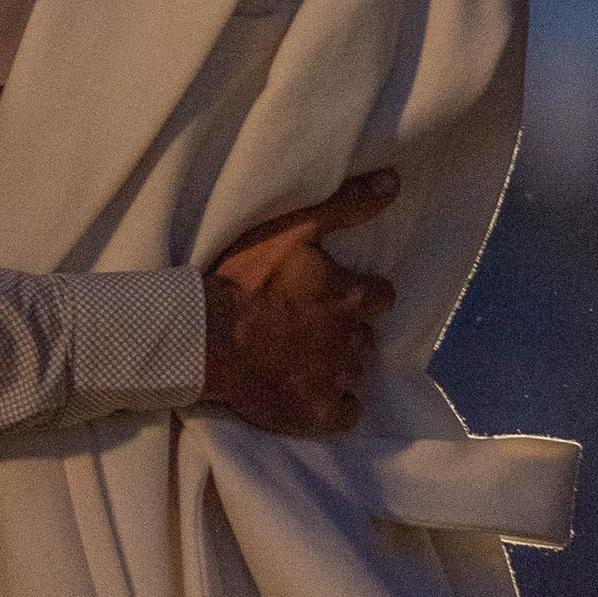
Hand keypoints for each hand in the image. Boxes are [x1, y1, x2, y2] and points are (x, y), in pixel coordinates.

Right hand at [200, 169, 398, 436]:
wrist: (204, 338)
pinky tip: (312, 392)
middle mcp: (352, 339)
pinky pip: (347, 413)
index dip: (360, 294)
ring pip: (357, 372)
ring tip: (307, 359)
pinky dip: (335, 405)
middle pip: (366, 336)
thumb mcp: (292, 228)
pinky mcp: (317, 414)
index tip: (337, 294)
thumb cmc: (243, 279)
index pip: (381, 296)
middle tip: (313, 328)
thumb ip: (346, 205)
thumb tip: (394, 182)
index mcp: (350, 295)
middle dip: (347, 331)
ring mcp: (335, 380)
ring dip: (340, 365)